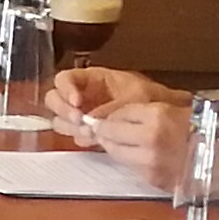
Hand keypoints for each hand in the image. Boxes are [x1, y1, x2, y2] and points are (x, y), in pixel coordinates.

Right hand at [49, 64, 171, 165]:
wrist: (164, 115)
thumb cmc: (151, 97)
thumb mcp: (134, 97)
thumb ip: (111, 108)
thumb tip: (92, 120)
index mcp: (91, 79)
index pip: (65, 79)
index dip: (66, 89)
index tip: (77, 102)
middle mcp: (81, 94)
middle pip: (54, 99)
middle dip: (63, 110)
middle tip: (78, 120)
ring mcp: (82, 112)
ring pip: (59, 118)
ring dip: (68, 126)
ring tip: (87, 133)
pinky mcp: (87, 129)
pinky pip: (73, 133)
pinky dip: (79, 137)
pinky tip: (92, 140)